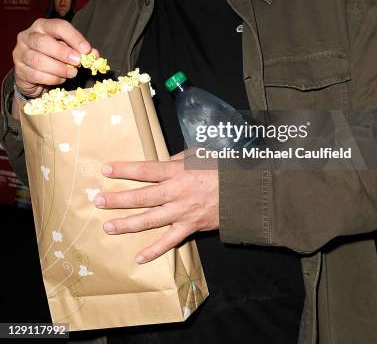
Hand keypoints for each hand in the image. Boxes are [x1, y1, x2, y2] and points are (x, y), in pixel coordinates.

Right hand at [13, 18, 94, 97]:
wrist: (35, 75)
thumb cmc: (54, 57)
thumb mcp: (68, 50)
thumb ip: (80, 51)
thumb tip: (94, 54)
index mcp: (42, 26)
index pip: (58, 26)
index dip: (74, 37)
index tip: (86, 50)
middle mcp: (27, 36)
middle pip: (44, 42)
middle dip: (63, 53)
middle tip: (78, 62)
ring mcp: (20, 53)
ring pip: (38, 61)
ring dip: (59, 69)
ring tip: (71, 73)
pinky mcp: (19, 70)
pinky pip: (36, 75)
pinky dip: (51, 79)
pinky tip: (60, 79)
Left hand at [94, 157, 218, 262]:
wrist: (242, 192)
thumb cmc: (221, 169)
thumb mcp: (199, 155)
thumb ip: (179, 159)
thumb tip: (165, 161)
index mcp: (177, 172)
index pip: (145, 170)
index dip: (125, 169)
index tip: (106, 169)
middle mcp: (175, 193)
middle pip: (141, 197)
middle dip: (117, 199)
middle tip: (98, 200)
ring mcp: (181, 212)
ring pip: (149, 220)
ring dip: (127, 224)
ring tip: (108, 226)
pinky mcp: (189, 227)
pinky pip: (169, 242)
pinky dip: (154, 251)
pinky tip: (139, 257)